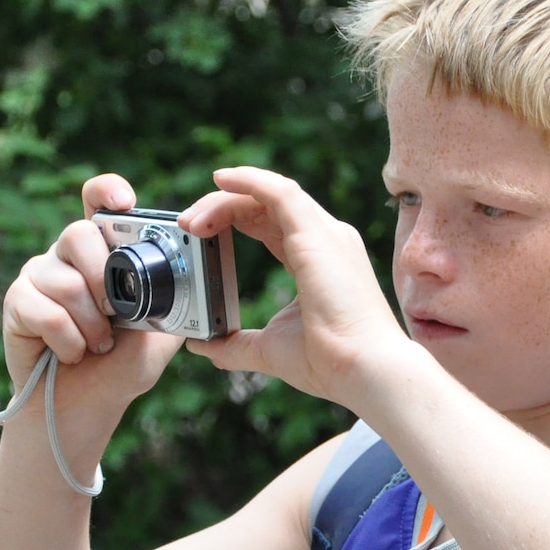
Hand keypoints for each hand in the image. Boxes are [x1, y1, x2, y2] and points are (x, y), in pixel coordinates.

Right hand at [0, 173, 185, 403]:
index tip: (124, 201)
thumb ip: (171, 300)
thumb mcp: (161, 334)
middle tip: (116, 312)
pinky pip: (45, 313)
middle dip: (103, 275)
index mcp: (105, 251)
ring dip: (91, 323)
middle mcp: (68, 255)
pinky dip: (68, 341)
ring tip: (99, 345)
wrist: (87, 407)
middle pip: (78, 234)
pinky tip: (72, 353)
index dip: (107, 191)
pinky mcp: (17, 302)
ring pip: (65, 281)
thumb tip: (187, 276)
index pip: (98, 202)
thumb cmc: (122, 366)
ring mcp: (38, 275)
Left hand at [178, 167, 410, 408]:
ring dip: (224, 199)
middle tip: (186, 227)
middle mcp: (326, 238)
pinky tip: (221, 179)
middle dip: (220, 209)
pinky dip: (248, 179)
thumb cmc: (330, 362)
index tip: (199, 235)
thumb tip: (202, 345)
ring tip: (191, 220)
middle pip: (265, 204)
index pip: (270, 222)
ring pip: (268, 193)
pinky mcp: (317, 234)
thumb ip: (236, 344)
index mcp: (317, 259)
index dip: (232, 220)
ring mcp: (325, 233)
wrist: (363, 370)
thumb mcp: (270, 349)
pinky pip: (278, 191)